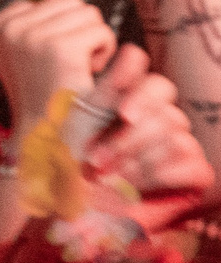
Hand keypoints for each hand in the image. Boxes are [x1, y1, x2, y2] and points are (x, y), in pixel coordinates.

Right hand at [0, 0, 116, 133]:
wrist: (46, 134)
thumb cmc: (45, 93)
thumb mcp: (36, 48)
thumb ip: (47, 13)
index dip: (59, 27)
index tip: (46, 59)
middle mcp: (8, 27)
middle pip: (70, 2)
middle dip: (78, 32)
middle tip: (64, 66)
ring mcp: (31, 36)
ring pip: (89, 14)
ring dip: (93, 42)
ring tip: (74, 69)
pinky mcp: (60, 48)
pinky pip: (102, 31)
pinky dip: (103, 53)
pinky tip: (84, 74)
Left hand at [79, 49, 213, 230]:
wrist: (71, 211)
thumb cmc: (69, 168)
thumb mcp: (80, 126)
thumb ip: (108, 88)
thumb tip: (133, 51)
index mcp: (132, 105)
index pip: (154, 84)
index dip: (141, 93)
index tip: (121, 113)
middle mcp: (160, 121)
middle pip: (165, 112)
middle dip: (127, 139)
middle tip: (95, 161)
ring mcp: (180, 146)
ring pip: (175, 135)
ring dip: (136, 161)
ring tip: (108, 178)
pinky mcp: (193, 174)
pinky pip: (191, 163)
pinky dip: (158, 175)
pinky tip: (134, 187)